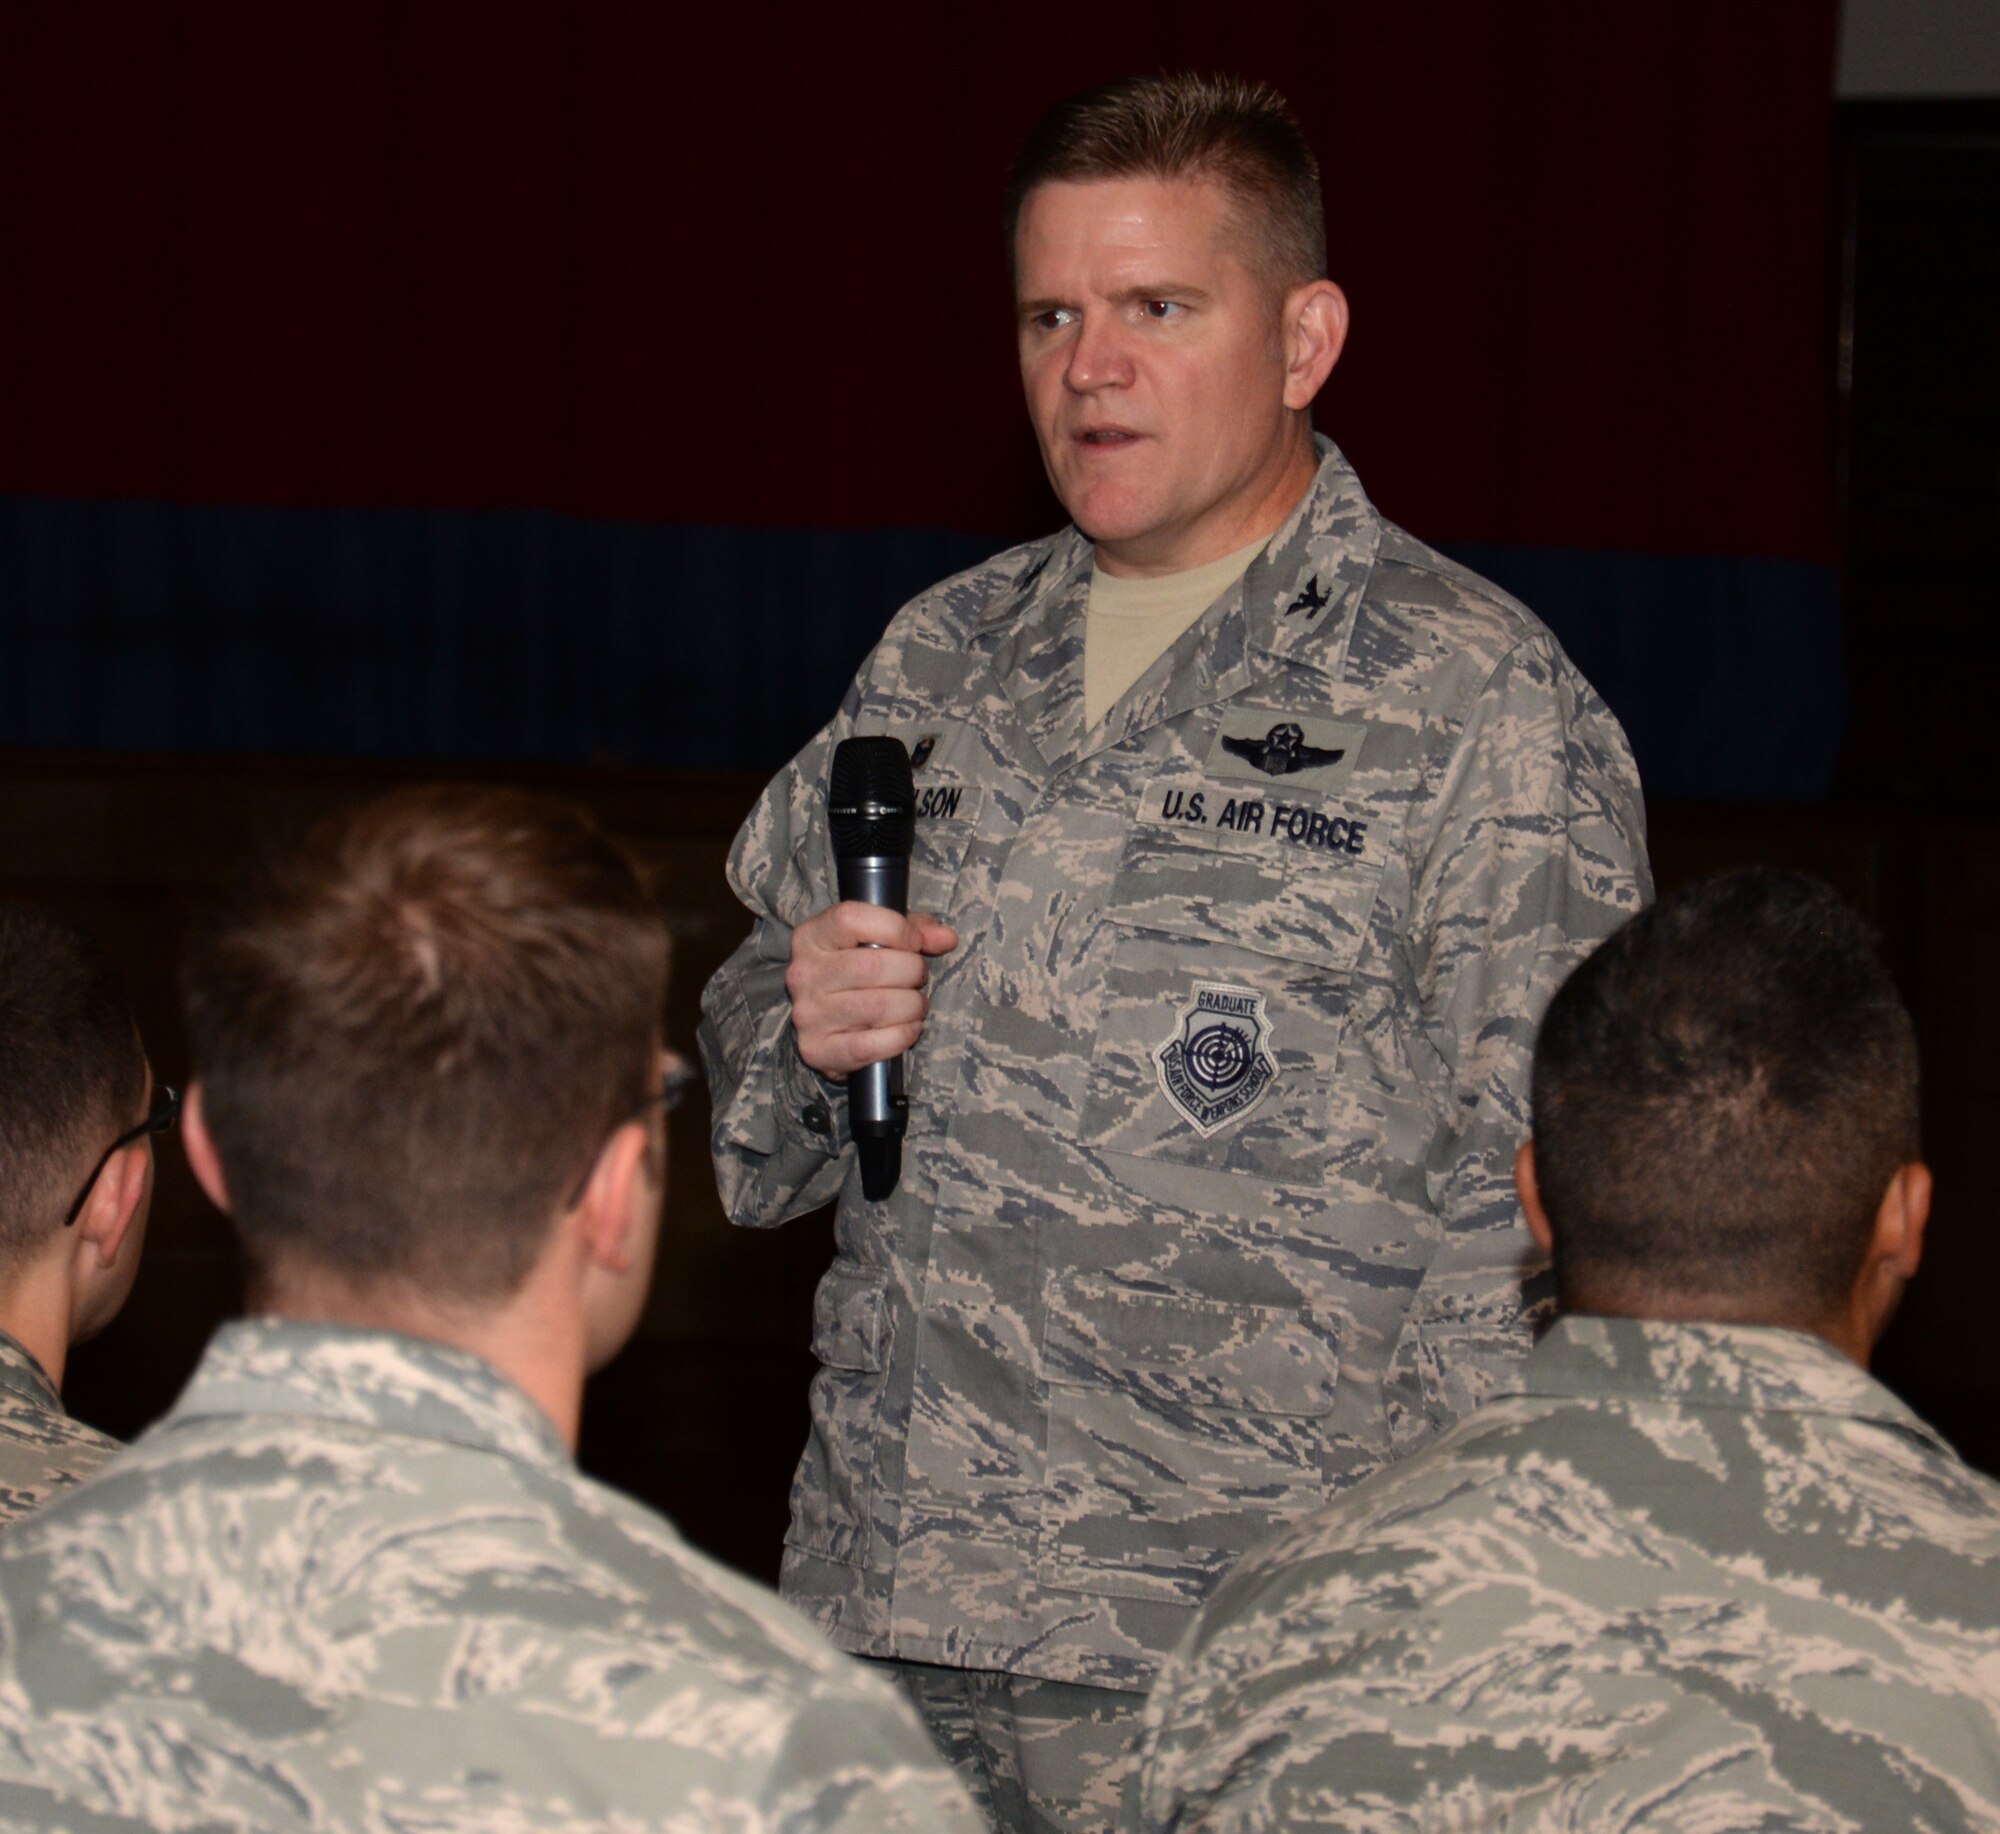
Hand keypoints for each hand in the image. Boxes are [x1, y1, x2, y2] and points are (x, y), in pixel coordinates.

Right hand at [787, 903, 958, 1077]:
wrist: (822, 1024)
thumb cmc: (855, 973)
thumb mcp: (878, 938)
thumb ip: (914, 929)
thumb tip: (947, 939)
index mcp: (812, 937)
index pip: (851, 919)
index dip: (896, 928)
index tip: (914, 943)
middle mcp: (804, 974)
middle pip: (872, 966)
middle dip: (912, 972)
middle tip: (917, 978)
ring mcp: (808, 1015)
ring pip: (878, 1007)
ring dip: (912, 1007)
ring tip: (914, 1005)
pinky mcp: (817, 1050)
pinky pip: (871, 1046)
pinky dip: (901, 1037)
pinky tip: (907, 1029)